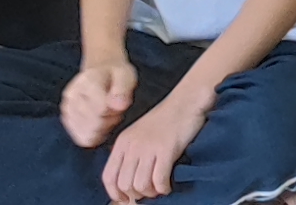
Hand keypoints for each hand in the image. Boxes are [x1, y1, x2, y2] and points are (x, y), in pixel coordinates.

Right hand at [60, 57, 140, 149]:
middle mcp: (71, 96)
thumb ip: (123, 89)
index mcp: (86, 82)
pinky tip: (100, 122)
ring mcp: (66, 110)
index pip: (102, 110)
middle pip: (95, 124)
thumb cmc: (115, 75)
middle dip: (110, 120)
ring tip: (107, 114)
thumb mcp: (125, 75)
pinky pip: (83, 139)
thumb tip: (119, 106)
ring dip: (103, 129)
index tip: (120, 102)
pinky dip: (95, 135)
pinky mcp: (67, 121)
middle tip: (115, 109)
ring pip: (88, 134)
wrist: (101, 73)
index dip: (116, 110)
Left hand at [100, 81, 213, 201]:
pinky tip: (169, 185)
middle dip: (137, 194)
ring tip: (160, 188)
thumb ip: (132, 153)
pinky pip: (159, 179)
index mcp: (123, 142)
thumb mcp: (140, 133)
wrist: (187, 101)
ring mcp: (148, 147)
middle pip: (124, 184)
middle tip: (150, 192)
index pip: (109, 176)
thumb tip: (130, 181)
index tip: (126, 199)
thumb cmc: (167, 119)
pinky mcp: (166, 149)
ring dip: (151, 192)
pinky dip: (163, 188)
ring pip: (140, 185)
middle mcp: (132, 145)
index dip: (115, 193)